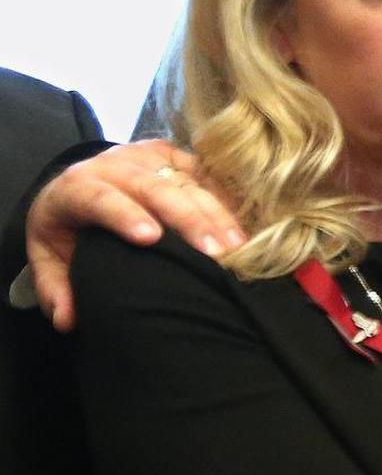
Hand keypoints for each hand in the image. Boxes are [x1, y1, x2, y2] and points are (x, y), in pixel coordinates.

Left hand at [26, 140, 245, 330]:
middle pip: (154, 189)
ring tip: (237, 245)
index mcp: (76, 187)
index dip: (126, 215)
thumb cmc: (64, 227)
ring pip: (185, 181)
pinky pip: (204, 173)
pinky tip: (241, 224)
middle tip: (215, 252)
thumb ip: (55, 287)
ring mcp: (147, 156)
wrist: (75, 184)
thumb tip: (68, 320)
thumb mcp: (46, 257)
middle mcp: (114, 165)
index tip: (150, 239)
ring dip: (216, 214)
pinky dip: (224, 199)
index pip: (101, 197)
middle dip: (189, 220)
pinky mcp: (173, 154)